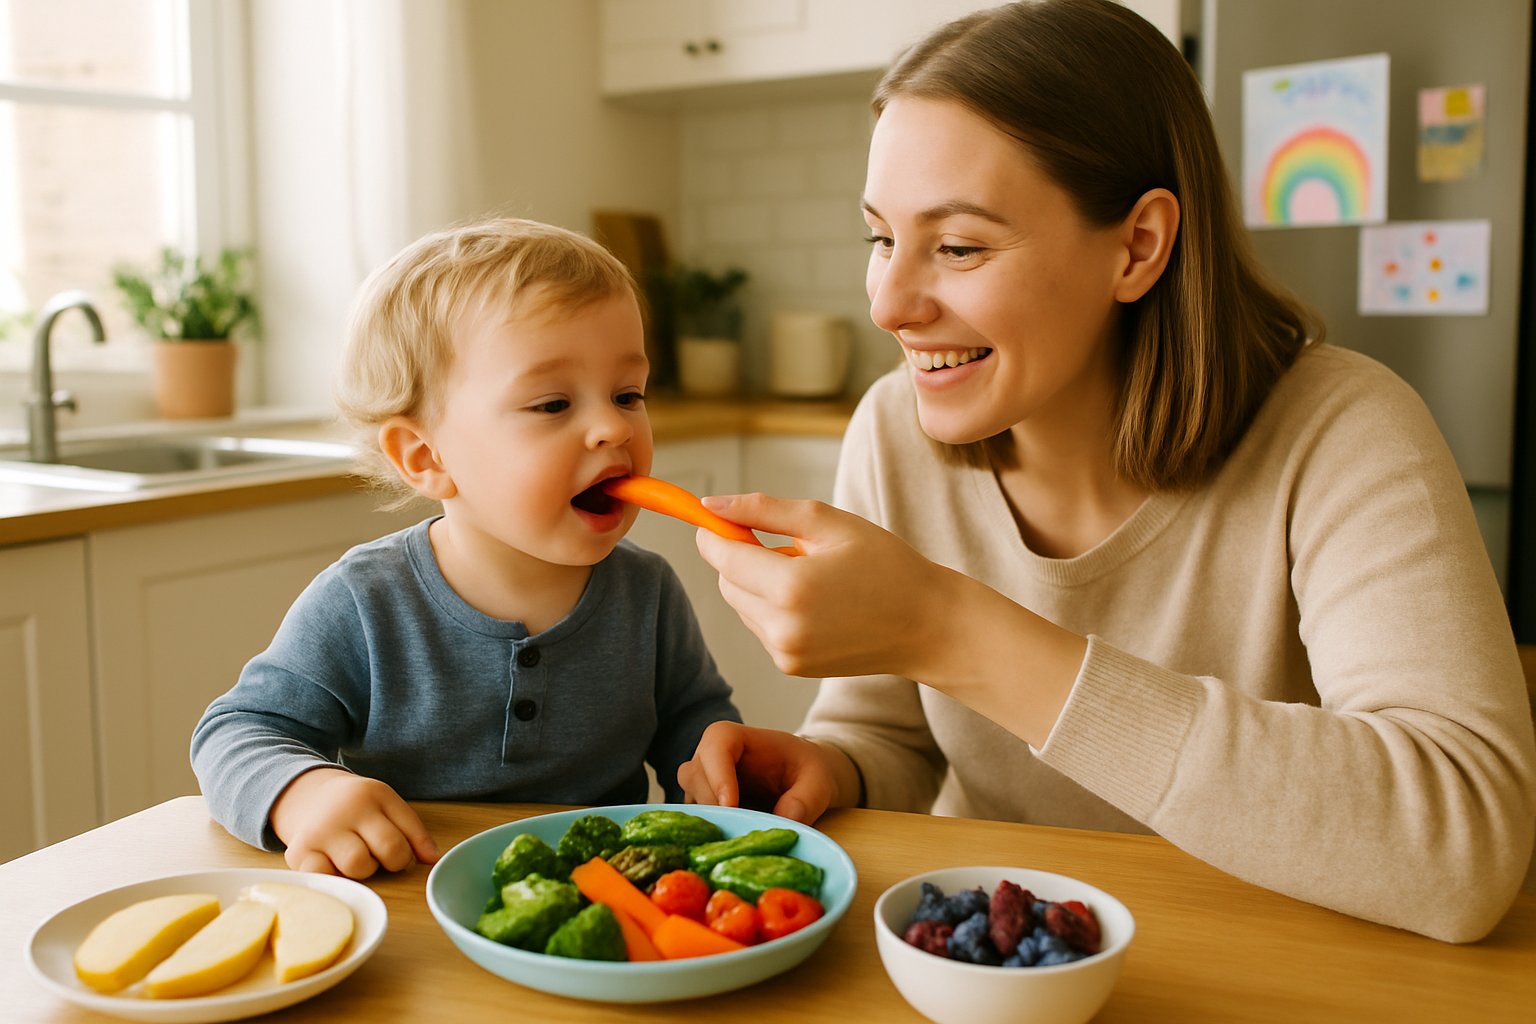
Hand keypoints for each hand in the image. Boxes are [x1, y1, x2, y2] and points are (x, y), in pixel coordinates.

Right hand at [269, 767, 439, 877]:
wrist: (307, 795)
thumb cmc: (357, 806)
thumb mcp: (387, 806)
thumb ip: (413, 831)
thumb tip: (433, 860)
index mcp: (374, 795)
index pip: (404, 836)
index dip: (406, 855)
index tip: (398, 854)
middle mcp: (346, 810)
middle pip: (387, 850)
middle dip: (389, 862)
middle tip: (377, 856)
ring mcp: (320, 831)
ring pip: (357, 866)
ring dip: (362, 871)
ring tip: (355, 859)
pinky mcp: (298, 852)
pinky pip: (323, 877)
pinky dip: (332, 878)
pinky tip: (332, 867)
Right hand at [677, 722, 859, 823]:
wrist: (801, 781)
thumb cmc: (806, 771)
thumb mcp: (818, 781)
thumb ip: (807, 798)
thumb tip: (787, 818)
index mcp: (733, 737)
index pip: (716, 746)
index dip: (719, 775)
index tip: (732, 806)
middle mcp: (708, 756)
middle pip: (696, 776)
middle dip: (715, 805)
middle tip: (742, 830)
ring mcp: (701, 782)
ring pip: (690, 800)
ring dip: (711, 821)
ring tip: (738, 839)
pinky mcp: (701, 806)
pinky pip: (694, 820)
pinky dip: (708, 833)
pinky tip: (731, 845)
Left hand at [696, 493, 958, 681]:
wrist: (927, 625)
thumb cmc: (886, 565)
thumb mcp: (828, 523)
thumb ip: (764, 510)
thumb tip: (712, 504)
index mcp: (791, 587)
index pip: (721, 556)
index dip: (714, 533)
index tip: (719, 518)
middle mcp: (782, 627)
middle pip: (727, 583)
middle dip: (742, 559)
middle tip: (788, 546)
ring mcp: (785, 653)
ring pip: (741, 605)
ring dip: (759, 585)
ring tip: (812, 577)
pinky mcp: (791, 666)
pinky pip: (761, 626)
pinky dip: (774, 609)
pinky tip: (816, 603)